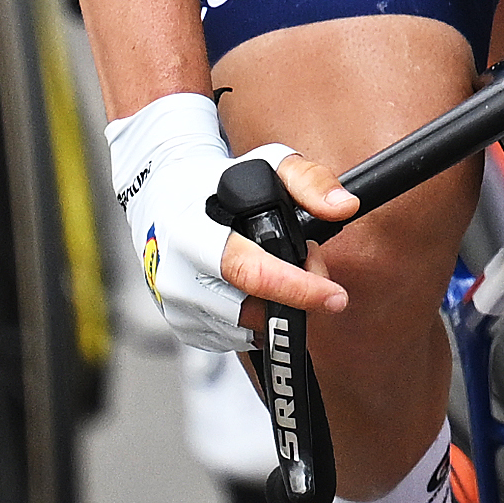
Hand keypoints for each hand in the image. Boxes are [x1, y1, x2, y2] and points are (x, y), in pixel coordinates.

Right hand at [106, 93, 349, 352]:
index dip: (298, 289)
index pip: (250, 273)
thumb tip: (344, 206)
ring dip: (276, 306)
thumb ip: (309, 181)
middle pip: (255, 309)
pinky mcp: (182, 325)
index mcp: (192, 233)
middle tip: (303, 262)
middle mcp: (178, 275)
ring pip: (248, 328)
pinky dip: (254, 317)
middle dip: (295, 294)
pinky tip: (251, 287)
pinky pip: (234, 337)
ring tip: (275, 267)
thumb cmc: (213, 182)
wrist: (159, 197)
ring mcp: (176, 305)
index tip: (334, 297)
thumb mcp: (264, 164)